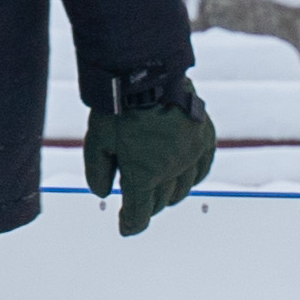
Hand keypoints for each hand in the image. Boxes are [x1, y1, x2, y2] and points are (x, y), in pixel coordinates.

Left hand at [83, 73, 214, 236]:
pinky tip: (182, 178)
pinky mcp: (204, 138)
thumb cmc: (117, 106)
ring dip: (168, 195)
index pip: (139, 214)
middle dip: (146, 206)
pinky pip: (201, 169)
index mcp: (143, 175)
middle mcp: (171, 170)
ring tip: (157, 191)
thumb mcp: (96, 141)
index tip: (125, 227)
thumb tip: (103, 194)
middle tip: (136, 204)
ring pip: (182, 189)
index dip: (130, 224)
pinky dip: (191, 178)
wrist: (146, 72)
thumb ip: (97, 172)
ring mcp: (190, 154)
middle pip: (160, 202)